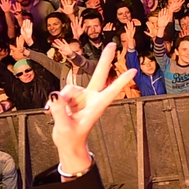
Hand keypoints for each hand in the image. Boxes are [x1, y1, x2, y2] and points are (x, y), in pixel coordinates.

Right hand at [45, 42, 132, 173]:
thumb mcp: (64, 127)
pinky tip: (54, 110)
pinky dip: (56, 102)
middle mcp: (91, 99)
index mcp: (97, 107)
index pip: (111, 92)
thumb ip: (59, 111)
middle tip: (112, 45)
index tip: (134, 71)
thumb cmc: (71, 139)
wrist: (68, 144)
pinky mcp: (72, 98)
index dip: (122, 81)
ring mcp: (82, 97)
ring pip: (70, 89)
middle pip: (99, 75)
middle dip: (105, 59)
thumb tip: (55, 95)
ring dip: (63, 99)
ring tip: (62, 114)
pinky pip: (62, 94)